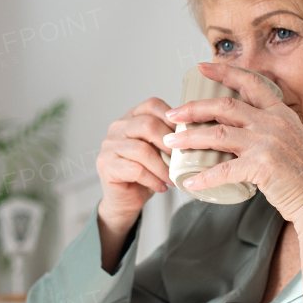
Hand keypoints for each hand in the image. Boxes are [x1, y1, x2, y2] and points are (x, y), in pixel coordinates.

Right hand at [95, 96, 174, 237]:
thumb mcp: (159, 150)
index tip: (186, 135)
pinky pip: (135, 170)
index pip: (152, 105)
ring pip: (141, 150)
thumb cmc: (145, 172)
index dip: (172, 118)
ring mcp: (109, 145)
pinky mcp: (105, 164)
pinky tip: (161, 187)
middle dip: (169, 144)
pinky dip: (153, 179)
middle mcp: (118, 127)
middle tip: (182, 159)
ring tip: (172, 178)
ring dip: (162, 167)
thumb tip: (196, 133)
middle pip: (147, 125)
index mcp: (132, 117)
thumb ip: (169, 137)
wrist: (125, 198)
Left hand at [163, 63, 302, 228]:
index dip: (224, 72)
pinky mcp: (263, 166)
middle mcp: (274, 123)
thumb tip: (246, 127)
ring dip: (190, 137)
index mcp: (280, 113)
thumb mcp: (293, 140)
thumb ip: (272, 129)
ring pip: (218, 133)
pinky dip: (204, 177)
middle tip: (172, 114)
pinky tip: (190, 183)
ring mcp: (268, 143)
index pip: (250, 82)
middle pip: (225, 105)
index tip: (201, 67)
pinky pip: (224, 169)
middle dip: (193, 108)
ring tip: (170, 143)